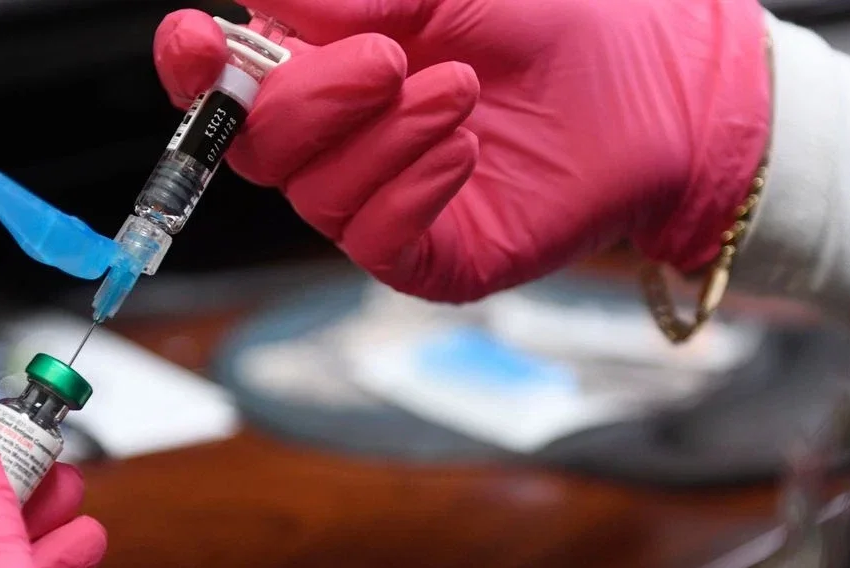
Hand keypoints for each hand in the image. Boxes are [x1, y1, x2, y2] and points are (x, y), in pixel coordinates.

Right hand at [155, 0, 770, 300]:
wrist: (654, 91)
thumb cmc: (554, 24)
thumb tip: (259, 2)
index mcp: (323, 69)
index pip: (224, 85)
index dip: (195, 70)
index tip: (197, 40)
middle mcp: (338, 144)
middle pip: (256, 148)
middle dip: (308, 101)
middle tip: (389, 60)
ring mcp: (378, 205)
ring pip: (316, 196)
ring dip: (383, 138)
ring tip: (460, 91)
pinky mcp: (424, 259)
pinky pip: (375, 241)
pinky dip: (410, 188)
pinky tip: (463, 151)